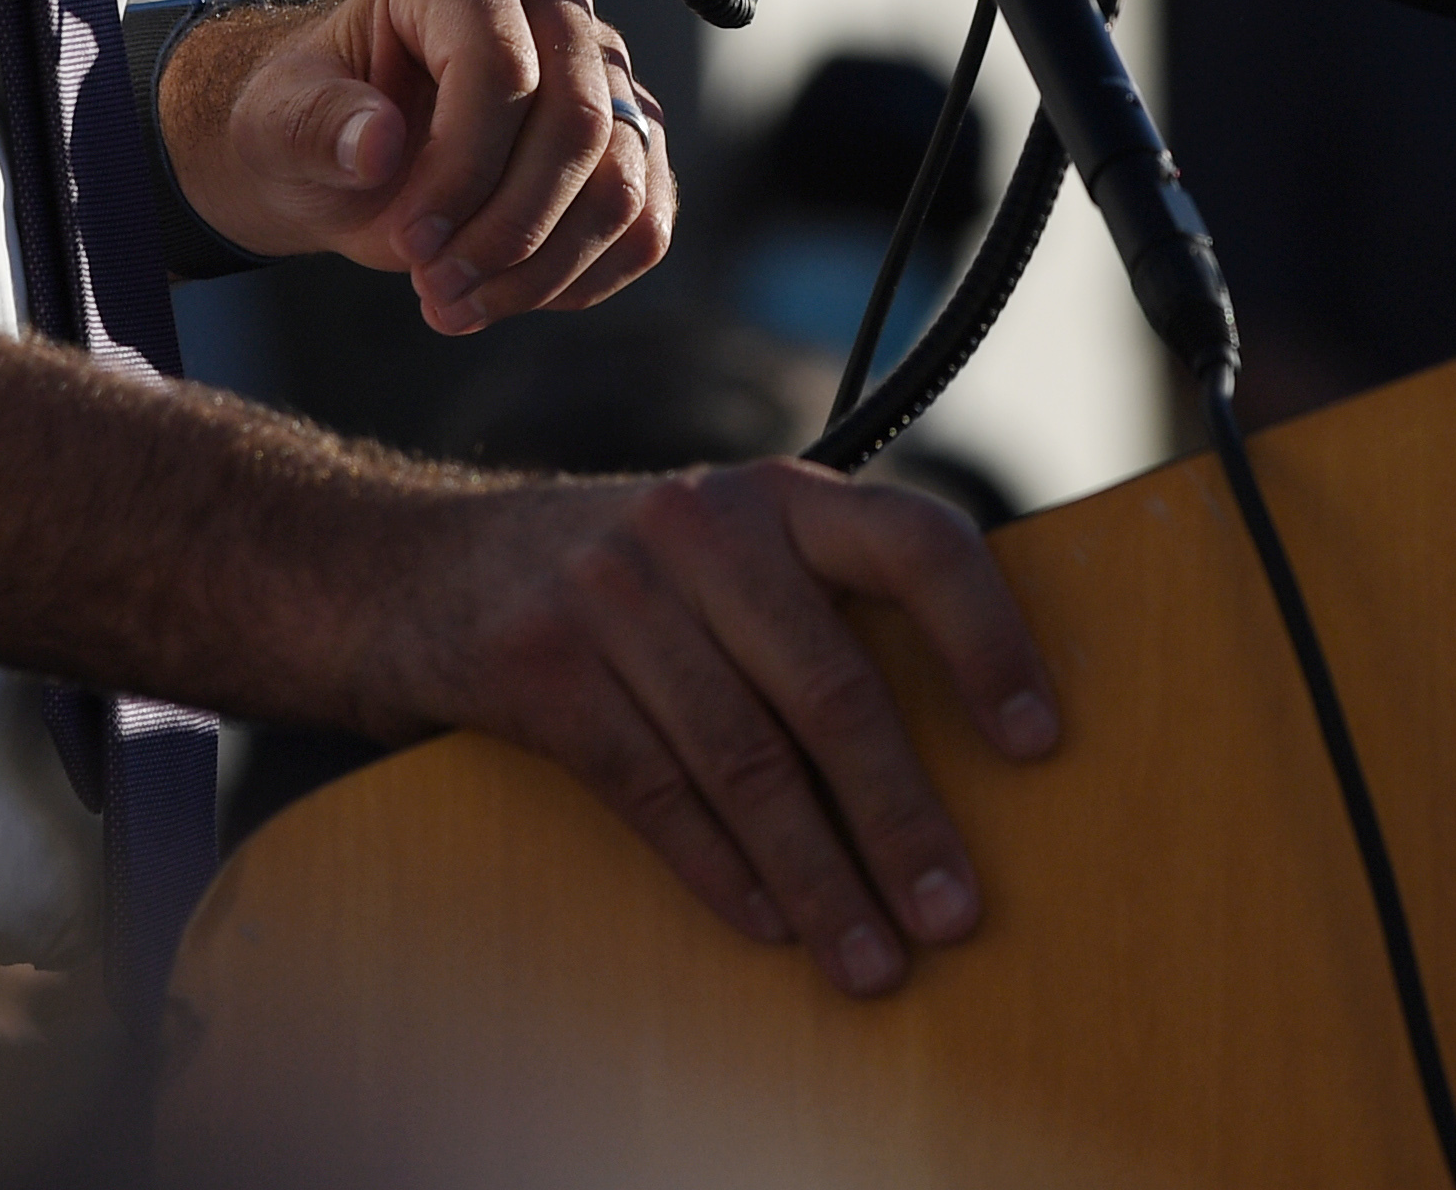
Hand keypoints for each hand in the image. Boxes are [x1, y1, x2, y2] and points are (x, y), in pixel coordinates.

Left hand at [163, 0, 668, 333]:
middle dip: (507, 230)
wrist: (351, 149)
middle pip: (579, 125)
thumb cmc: (317, 119)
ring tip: (458, 302)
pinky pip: (645, 221)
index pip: (502, 68)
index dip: (461, 171)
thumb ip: (319, 123)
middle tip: (435, 288)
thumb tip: (378, 145)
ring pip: (621, 182)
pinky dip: (580, 279)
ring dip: (541, 269)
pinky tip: (507, 294)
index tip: (408, 241)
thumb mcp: (280, 118)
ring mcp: (603, 67)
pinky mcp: (631, 136)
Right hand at [380, 459, 1057, 996]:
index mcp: (776, 495)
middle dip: (901, 817)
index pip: (915, 544)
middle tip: (953, 915)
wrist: (416, 568)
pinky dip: (720, 870)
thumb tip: (966, 735)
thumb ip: (818, 603)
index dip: (988, 640)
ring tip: (870, 960)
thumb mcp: (720, 550)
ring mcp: (613, 591)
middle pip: (830, 687)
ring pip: (744, 758)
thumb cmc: (618, 579)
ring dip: (819, 876)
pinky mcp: (542, 666)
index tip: (1038, 741)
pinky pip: (653, 789)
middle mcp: (702, 526)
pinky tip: (771, 925)